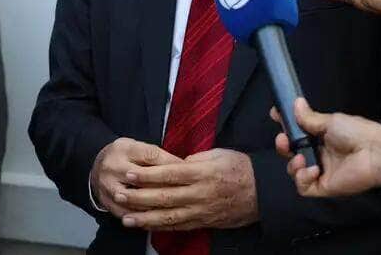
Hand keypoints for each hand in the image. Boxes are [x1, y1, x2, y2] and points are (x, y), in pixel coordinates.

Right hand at [89, 138, 180, 217]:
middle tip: (184, 193)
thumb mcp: (138, 147)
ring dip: (154, 206)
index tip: (187, 172)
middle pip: (143, 180)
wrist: (96, 166)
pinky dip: (140, 218)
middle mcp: (114, 167)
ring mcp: (107, 186)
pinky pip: (126, 213)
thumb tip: (182, 165)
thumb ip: (156, 155)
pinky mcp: (106, 202)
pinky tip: (155, 220)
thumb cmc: (125, 155)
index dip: (171, 164)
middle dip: (165, 187)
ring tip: (172, 209)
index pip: (151, 156)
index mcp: (124, 149)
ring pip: (134, 199)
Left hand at [118, 148, 257, 230]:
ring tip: (125, 217)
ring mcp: (201, 211)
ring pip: (168, 217)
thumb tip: (173, 164)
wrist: (262, 192)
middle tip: (118, 194)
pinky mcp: (203, 222)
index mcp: (202, 173)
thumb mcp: (218, 154)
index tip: (129, 173)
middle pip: (164, 197)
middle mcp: (199, 194)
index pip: (169, 174)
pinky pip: (178, 226)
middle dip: (138, 197)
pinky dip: (160, 227)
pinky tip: (145, 226)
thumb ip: (194, 159)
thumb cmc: (239, 168)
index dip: (147, 175)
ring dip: (144, 218)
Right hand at [272, 98, 380, 196]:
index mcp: (322, 137)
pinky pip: (305, 187)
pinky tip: (314, 170)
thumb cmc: (357, 133)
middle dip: (283, 146)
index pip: (298, 134)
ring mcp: (322, 171)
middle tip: (283, 139)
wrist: (375, 152)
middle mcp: (321, 154)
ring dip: (292, 165)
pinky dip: (303, 178)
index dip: (286, 128)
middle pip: (293, 153)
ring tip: (299, 158)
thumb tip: (295, 103)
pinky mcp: (325, 186)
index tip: (275, 116)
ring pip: (296, 171)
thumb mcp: (330, 121)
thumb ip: (309, 117)